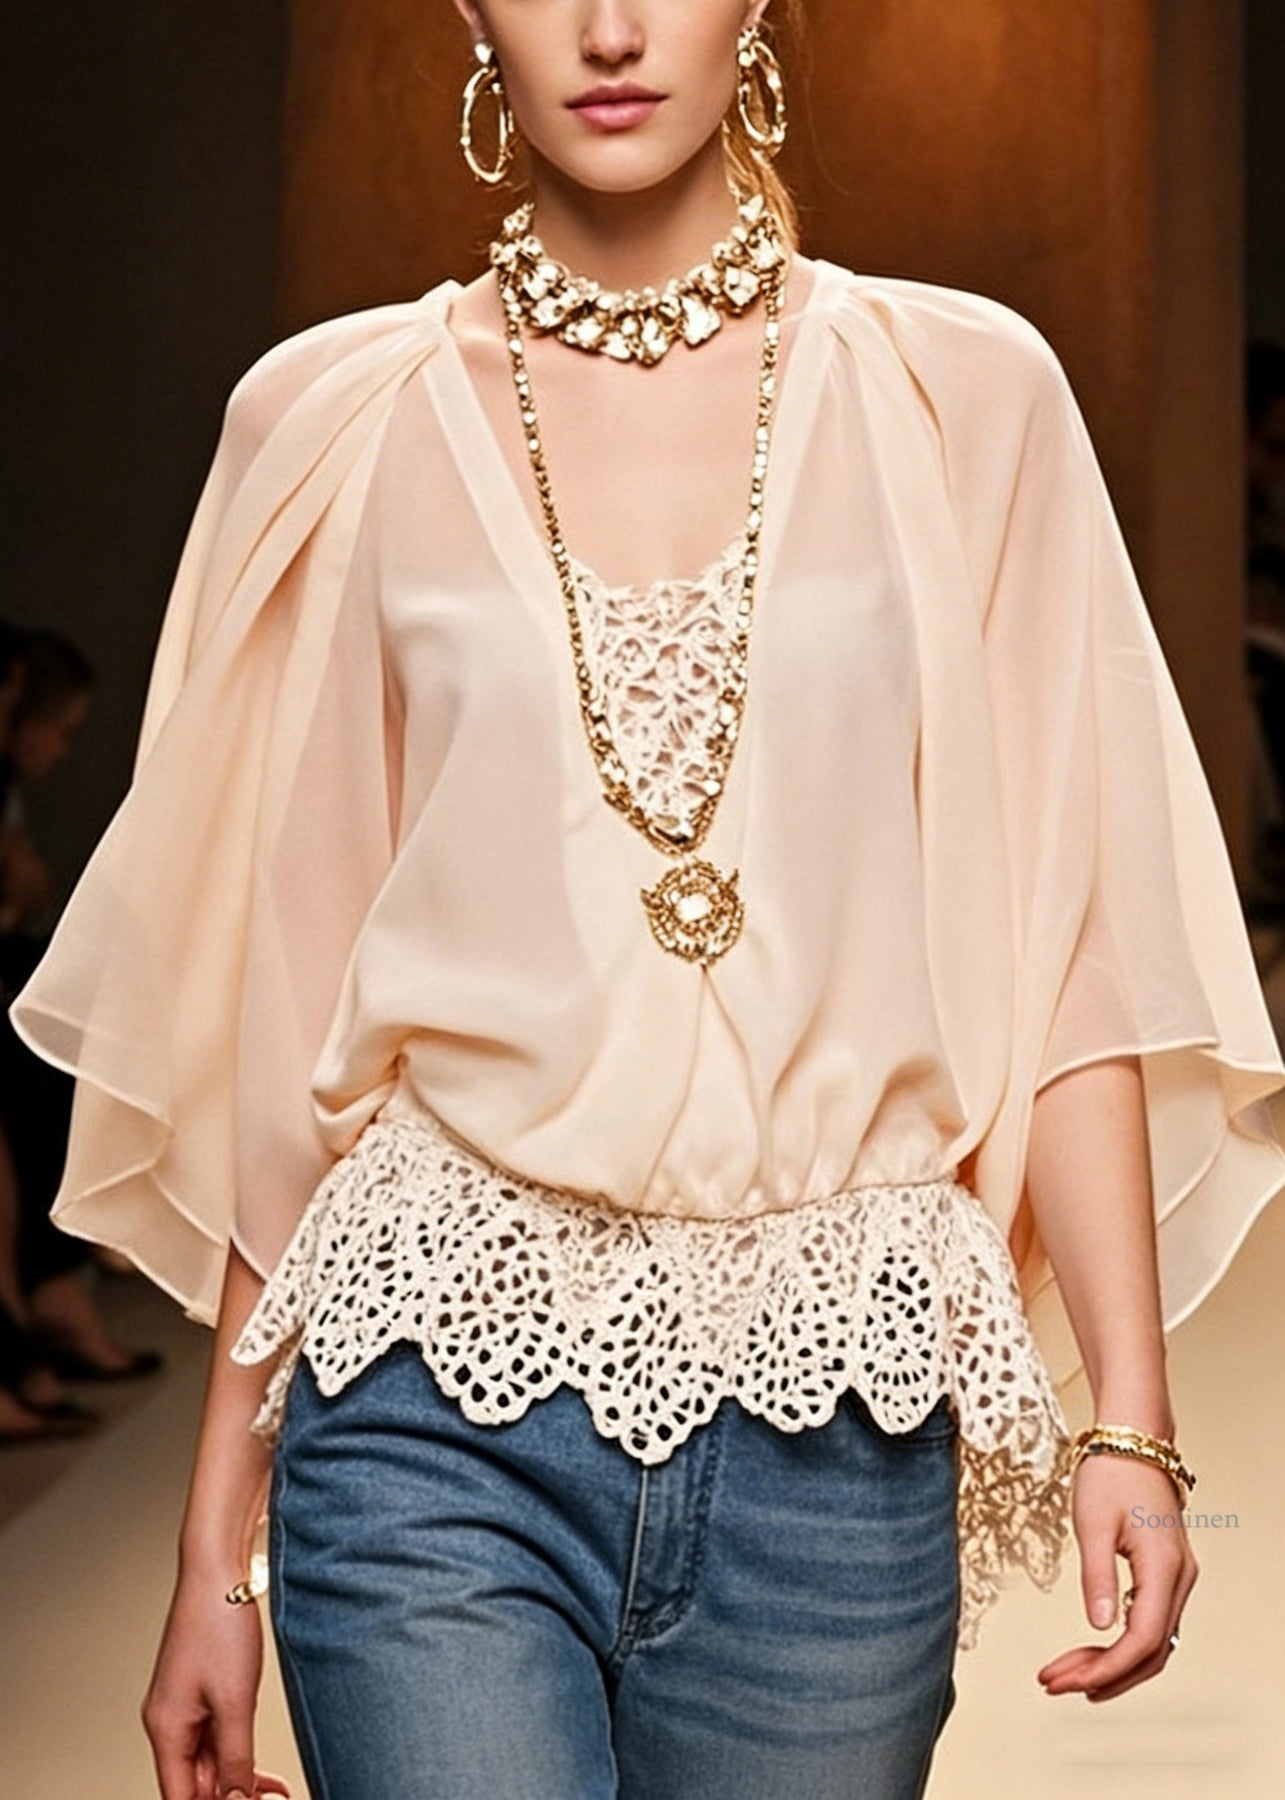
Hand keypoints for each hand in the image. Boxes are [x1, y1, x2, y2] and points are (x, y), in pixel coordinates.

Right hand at [142, 1569, 290, 1798]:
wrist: (218, 1570)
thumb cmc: (219, 1625)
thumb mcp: (235, 1701)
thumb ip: (235, 1758)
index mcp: (166, 1730)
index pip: (180, 1797)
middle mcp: (168, 1723)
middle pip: (194, 1784)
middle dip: (230, 1797)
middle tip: (271, 1798)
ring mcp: (184, 1707)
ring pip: (208, 1763)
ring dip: (239, 1781)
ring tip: (276, 1791)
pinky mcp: (201, 1692)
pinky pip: (216, 1738)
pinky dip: (239, 1755)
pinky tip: (265, 1771)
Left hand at [1036, 1454, 1197, 1700]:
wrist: (1132, 1439)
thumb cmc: (1110, 1472)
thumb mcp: (1093, 1522)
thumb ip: (1097, 1576)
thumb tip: (1099, 1627)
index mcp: (1164, 1566)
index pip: (1144, 1638)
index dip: (1107, 1668)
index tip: (1068, 1681)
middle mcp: (1180, 1578)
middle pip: (1151, 1651)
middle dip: (1104, 1675)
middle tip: (1055, 1684)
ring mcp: (1176, 1578)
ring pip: (1153, 1643)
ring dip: (1112, 1665)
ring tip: (1065, 1675)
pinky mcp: (1165, 1575)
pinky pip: (1150, 1624)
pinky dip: (1121, 1645)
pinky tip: (1090, 1653)